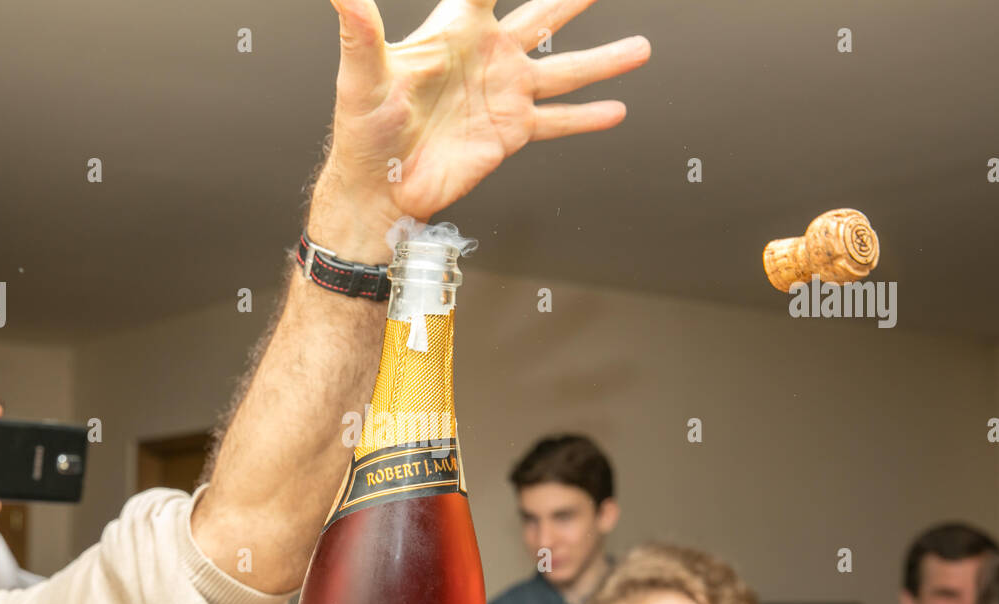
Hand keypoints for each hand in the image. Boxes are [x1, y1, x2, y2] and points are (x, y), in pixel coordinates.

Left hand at [309, 0, 650, 257]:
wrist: (379, 190)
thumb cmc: (362, 131)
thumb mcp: (360, 75)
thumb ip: (359, 28)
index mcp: (453, 31)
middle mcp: (487, 56)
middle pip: (542, 13)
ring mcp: (503, 94)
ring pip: (564, 68)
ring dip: (603, 60)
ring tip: (640, 48)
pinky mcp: (510, 133)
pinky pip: (557, 122)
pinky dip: (587, 118)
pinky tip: (615, 110)